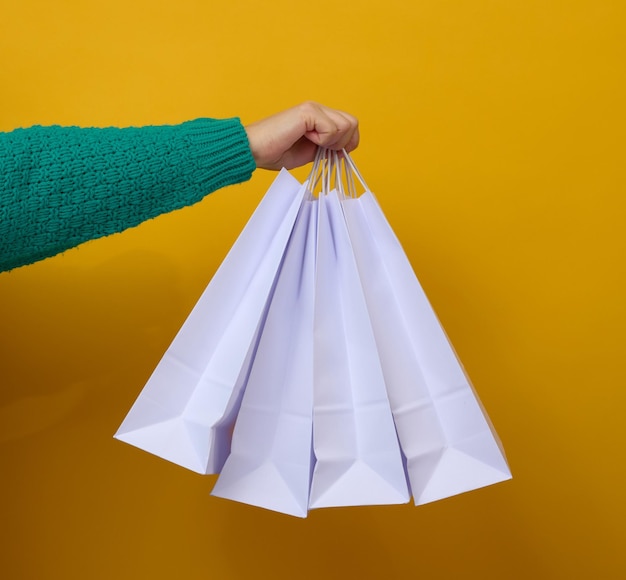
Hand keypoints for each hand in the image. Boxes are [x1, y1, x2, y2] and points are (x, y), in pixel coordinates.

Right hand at [244, 101, 358, 170]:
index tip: (333, 154)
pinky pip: (332, 129)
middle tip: (323, 150)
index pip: (350, 125)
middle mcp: (318, 109)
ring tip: (314, 144)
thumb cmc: (275, 152)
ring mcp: (313, 108)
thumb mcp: (310, 153)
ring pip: (347, 125)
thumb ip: (327, 149)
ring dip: (334, 141)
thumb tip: (345, 150)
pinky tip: (305, 138)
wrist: (254, 150)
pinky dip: (323, 140)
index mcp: (319, 118)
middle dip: (344, 143)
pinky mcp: (308, 112)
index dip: (348, 143)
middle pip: (352, 123)